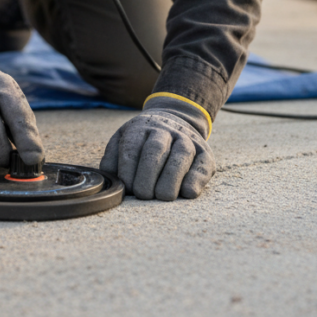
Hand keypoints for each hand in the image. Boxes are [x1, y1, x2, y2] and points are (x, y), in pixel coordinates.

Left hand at [100, 95, 214, 200]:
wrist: (175, 120)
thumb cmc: (142, 140)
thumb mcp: (123, 140)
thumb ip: (113, 158)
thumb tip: (110, 179)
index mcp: (140, 127)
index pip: (132, 147)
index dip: (128, 169)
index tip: (127, 188)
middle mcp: (165, 130)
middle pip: (156, 149)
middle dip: (148, 174)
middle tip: (143, 195)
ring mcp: (186, 139)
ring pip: (181, 154)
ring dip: (171, 178)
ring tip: (163, 197)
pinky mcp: (205, 153)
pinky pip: (203, 164)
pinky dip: (196, 179)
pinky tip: (187, 193)